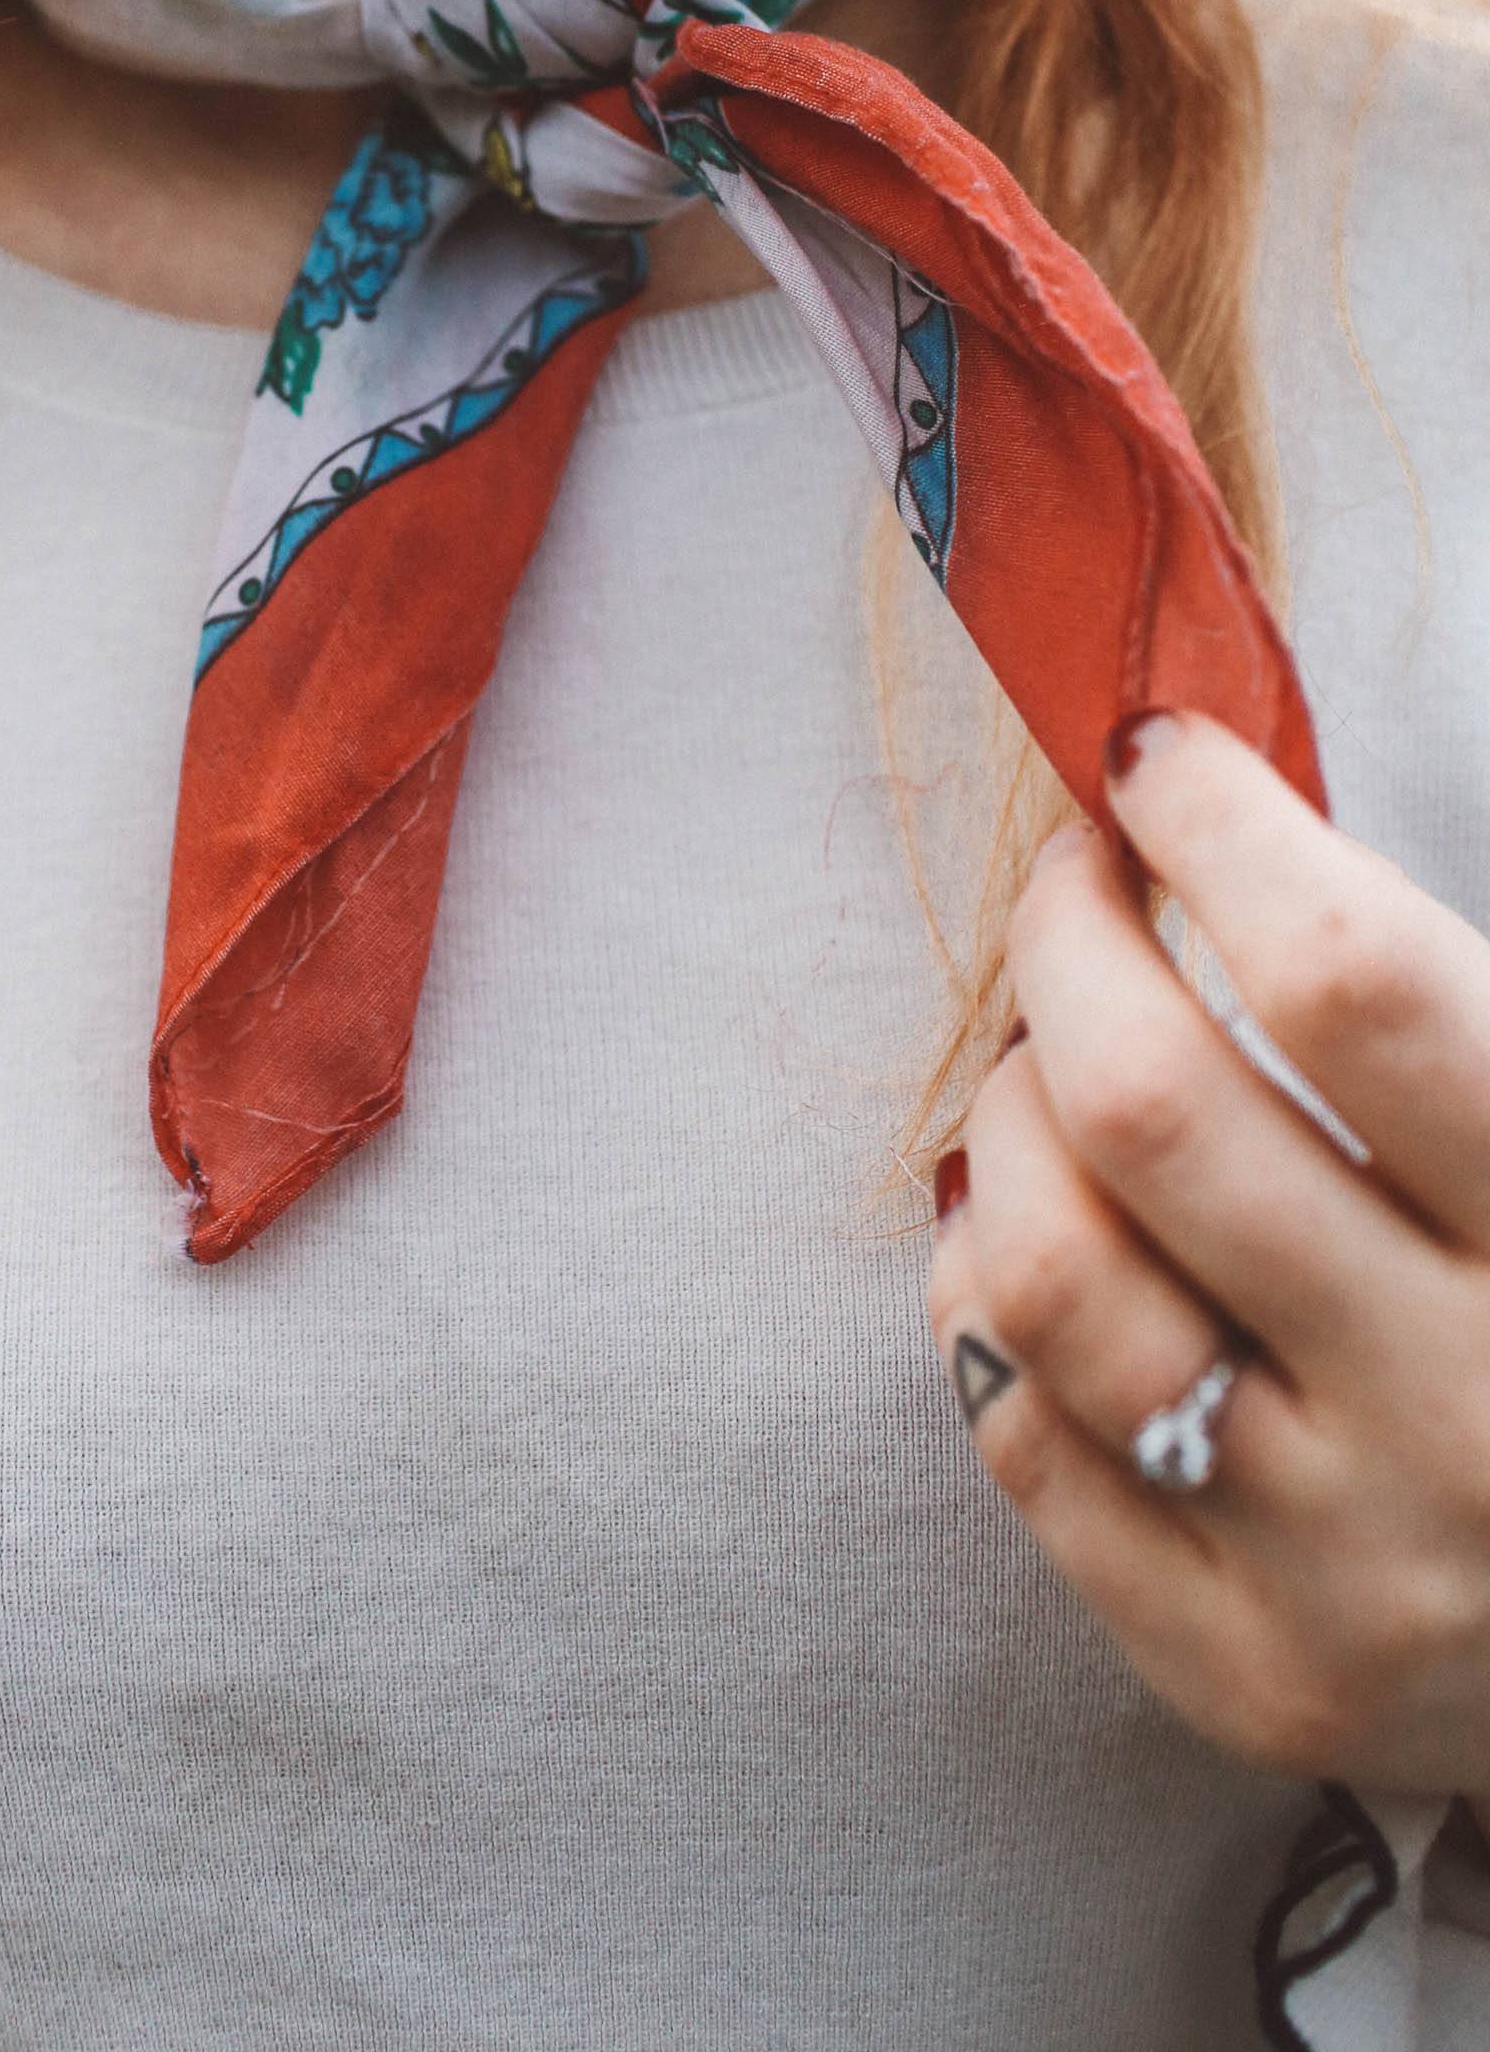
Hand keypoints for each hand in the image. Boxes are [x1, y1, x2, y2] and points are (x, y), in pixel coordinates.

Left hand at [927, 710, 1489, 1797]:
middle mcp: (1467, 1414)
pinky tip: (1038, 1241)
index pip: (1361, 986)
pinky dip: (987, 1296)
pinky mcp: (1239, 1669)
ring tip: (1050, 1072)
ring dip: (1007, 1122)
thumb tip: (1194, 792)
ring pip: (1052, 1279)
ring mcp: (1344, 1565)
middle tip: (1077, 891)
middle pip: (1156, 1114)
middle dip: (1070, 946)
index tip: (1156, 759)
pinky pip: (1021, 1437)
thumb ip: (1431, 1013)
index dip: (1224, 831)